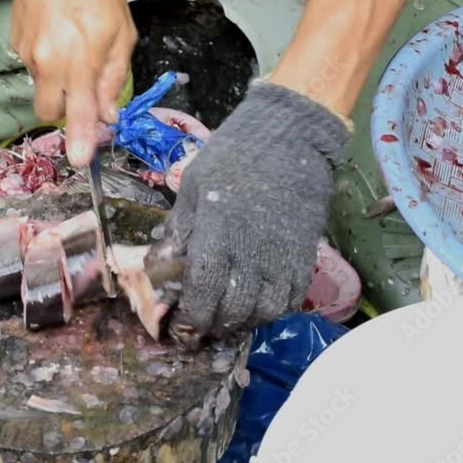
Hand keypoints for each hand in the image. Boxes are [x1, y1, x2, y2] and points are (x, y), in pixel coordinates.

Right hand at [11, 0, 136, 167]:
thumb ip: (115, 77)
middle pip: (49, 112)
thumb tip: (108, 111)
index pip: (79, 113)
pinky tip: (56, 34)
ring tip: (70, 46)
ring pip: (41, 86)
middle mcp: (49, 62)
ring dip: (56, 79)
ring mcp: (28, 53)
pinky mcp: (16, 43)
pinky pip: (32, 64)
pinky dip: (45, 59)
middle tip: (78, 89)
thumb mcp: (121, 33)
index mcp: (80, 61)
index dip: (79, 140)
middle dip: (63, 109)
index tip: (78, 160)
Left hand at [144, 82, 351, 343]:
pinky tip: (257, 304)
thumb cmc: (234, 157)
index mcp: (217, 236)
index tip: (182, 325)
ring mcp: (282, 257)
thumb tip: (158, 266)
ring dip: (243, 322)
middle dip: (214, 325)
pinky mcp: (304, 255)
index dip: (191, 317)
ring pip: (264, 311)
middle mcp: (251, 254)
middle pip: (233, 310)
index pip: (202, 294)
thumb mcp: (193, 188)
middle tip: (202, 326)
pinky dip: (272, 310)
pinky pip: (290, 299)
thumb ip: (178, 231)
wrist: (291, 137)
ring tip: (228, 318)